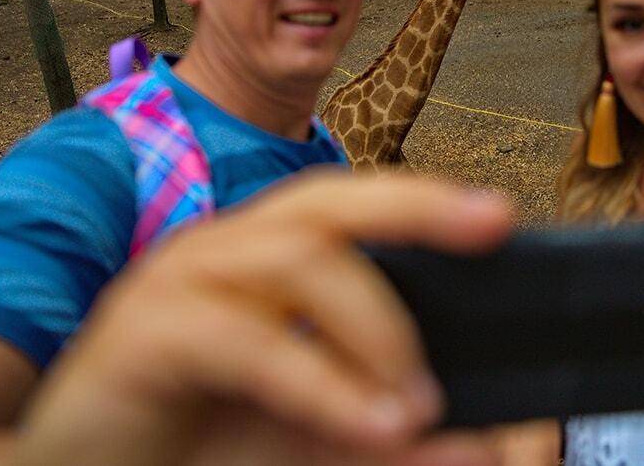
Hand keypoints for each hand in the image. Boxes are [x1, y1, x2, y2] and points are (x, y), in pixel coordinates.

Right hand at [15, 170, 512, 465]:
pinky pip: (248, 340)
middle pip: (329, 203)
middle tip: (491, 222)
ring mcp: (179, 281)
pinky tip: (372, 422)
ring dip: (376, 326)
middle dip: (417, 205)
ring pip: (298, 258)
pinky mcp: (145, 332)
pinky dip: (319, 381)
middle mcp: (223, 252)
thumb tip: (466, 439)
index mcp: (262, 260)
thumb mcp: (300, 432)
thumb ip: (371, 428)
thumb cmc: (192, 439)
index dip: (424, 203)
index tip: (498, 216)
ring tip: (421, 403)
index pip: (353, 210)